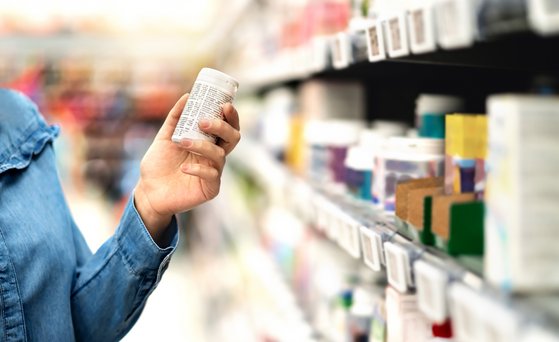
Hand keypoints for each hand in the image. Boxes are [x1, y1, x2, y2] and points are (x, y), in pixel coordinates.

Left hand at [134, 93, 240, 243]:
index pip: (228, 127)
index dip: (231, 116)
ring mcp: (214, 172)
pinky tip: (183, 168)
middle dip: (222, 127)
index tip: (225, 105)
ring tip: (182, 142)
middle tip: (204, 122)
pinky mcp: (210, 188)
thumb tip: (187, 96)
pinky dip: (198, 169)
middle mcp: (214, 156)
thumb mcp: (165, 137)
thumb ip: (175, 118)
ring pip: (219, 155)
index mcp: (208, 143)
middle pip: (232, 138)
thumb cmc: (158, 165)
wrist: (148, 191)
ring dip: (201, 146)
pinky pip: (211, 175)